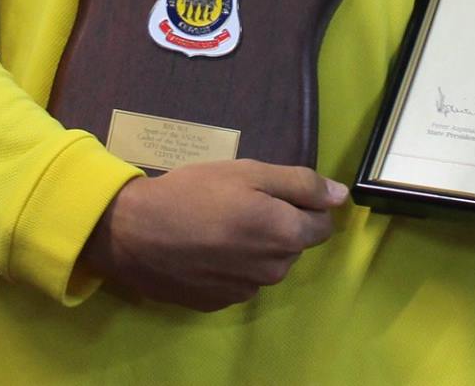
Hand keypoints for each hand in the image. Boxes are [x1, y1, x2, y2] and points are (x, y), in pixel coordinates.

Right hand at [79, 160, 344, 310]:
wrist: (133, 232)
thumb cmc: (193, 192)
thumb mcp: (248, 172)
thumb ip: (301, 183)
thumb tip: (341, 195)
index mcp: (285, 235)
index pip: (322, 224)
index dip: (302, 204)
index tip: (271, 192)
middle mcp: (273, 270)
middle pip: (294, 244)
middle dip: (278, 224)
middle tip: (238, 202)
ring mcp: (245, 290)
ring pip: (267, 264)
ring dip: (255, 246)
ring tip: (218, 224)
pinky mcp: (219, 302)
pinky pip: (240, 280)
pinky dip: (230, 264)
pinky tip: (205, 248)